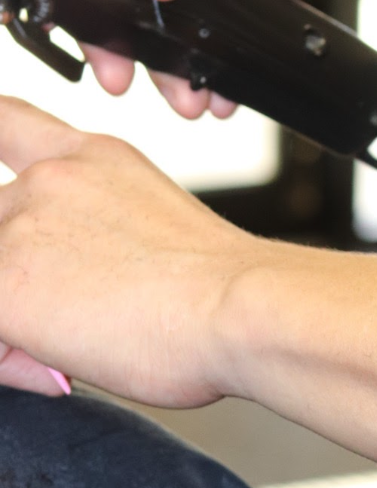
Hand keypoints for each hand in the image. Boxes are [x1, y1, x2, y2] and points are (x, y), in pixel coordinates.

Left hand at [0, 97, 260, 405]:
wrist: (241, 310)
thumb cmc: (227, 292)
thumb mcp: (162, 236)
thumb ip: (108, 240)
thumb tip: (80, 293)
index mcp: (94, 161)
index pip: (8, 122)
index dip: (0, 149)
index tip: (16, 192)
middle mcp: (49, 181)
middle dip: (20, 279)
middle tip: (75, 323)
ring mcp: (18, 227)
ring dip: (18, 325)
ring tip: (78, 349)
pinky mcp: (2, 284)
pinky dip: (13, 360)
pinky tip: (64, 366)